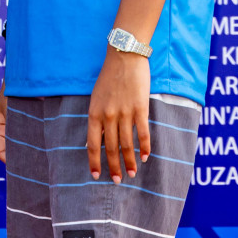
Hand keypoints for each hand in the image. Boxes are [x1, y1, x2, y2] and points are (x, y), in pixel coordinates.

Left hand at [86, 49, 149, 182]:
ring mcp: (125, 113)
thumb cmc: (109, 77)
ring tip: (132, 173)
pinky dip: (144, 148)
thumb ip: (98, 118)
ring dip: (130, 162)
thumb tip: (100, 139)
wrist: (124, 56)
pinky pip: (143, 133)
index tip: (96, 175)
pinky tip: (145, 157)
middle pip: (111, 148)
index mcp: (94, 112)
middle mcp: (108, 115)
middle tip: (117, 181)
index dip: (94, 161)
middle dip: (114, 167)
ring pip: (127, 144)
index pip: (92, 143)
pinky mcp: (141, 109)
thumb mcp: (97, 97)